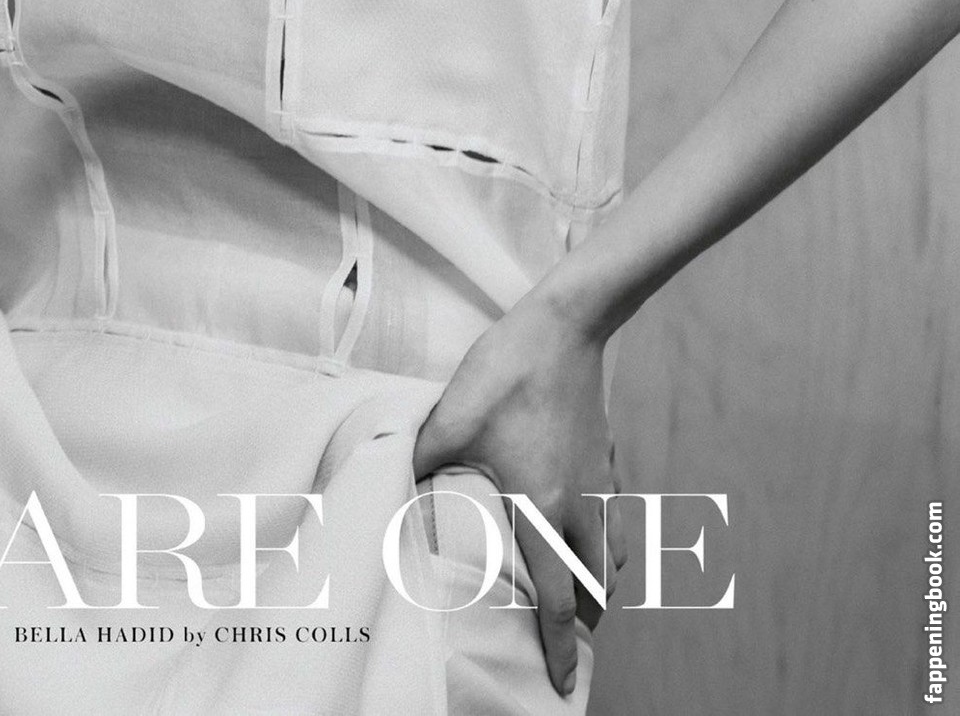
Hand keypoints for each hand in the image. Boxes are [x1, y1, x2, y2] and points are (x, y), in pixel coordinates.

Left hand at [412, 290, 626, 697]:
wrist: (564, 325)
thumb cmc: (507, 370)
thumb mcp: (452, 417)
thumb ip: (420, 458)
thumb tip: (390, 481)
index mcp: (543, 506)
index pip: (558, 597)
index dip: (559, 647)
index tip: (561, 683)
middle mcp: (582, 504)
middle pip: (596, 587)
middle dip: (583, 621)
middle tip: (562, 639)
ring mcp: (601, 481)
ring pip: (613, 555)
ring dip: (597, 582)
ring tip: (574, 592)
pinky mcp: (607, 458)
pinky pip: (615, 517)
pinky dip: (606, 540)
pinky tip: (582, 527)